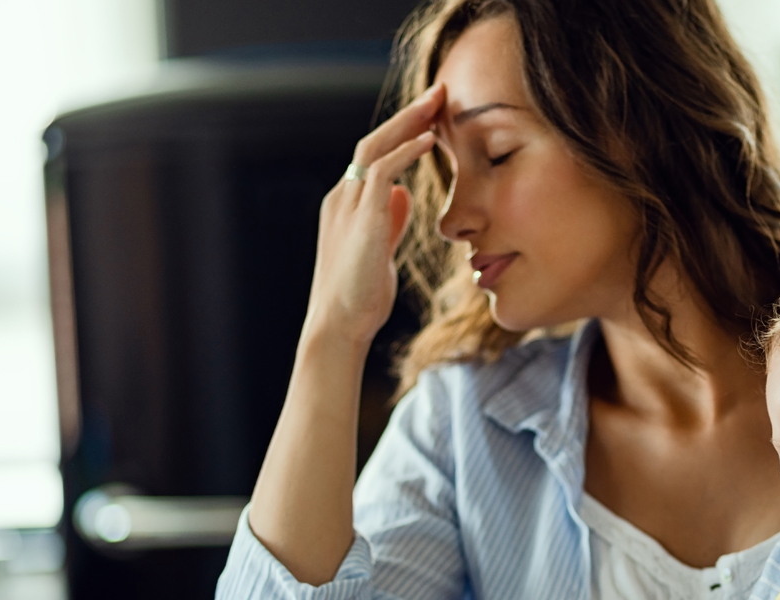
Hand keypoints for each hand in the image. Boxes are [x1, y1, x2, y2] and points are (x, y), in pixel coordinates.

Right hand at [306, 84, 443, 345]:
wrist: (340, 326)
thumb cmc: (361, 296)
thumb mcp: (380, 249)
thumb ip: (388, 219)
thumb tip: (403, 194)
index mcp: (346, 204)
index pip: (374, 156)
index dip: (403, 134)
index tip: (433, 118)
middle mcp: (342, 197)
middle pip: (373, 141)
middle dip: (407, 115)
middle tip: (439, 92)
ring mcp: (347, 205)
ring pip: (375, 147)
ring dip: (408, 122)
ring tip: (438, 103)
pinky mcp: (360, 218)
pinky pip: (381, 171)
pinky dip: (406, 152)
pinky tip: (430, 140)